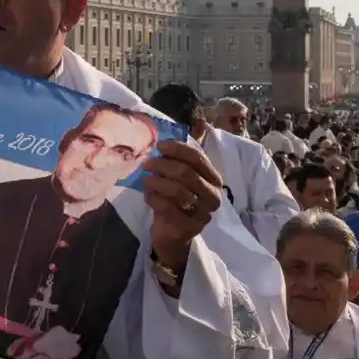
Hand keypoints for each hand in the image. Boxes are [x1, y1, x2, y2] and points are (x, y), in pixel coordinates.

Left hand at [141, 139, 223, 269]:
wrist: (174, 234)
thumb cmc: (177, 200)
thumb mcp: (182, 177)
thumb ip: (187, 154)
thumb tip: (200, 123)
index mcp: (214, 179)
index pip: (198, 158)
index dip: (177, 149)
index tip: (159, 145)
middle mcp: (213, 196)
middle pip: (186, 173)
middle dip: (163, 165)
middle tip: (146, 163)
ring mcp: (204, 213)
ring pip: (177, 190)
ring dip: (157, 181)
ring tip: (145, 179)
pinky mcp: (190, 227)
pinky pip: (168, 207)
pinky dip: (154, 198)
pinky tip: (148, 195)